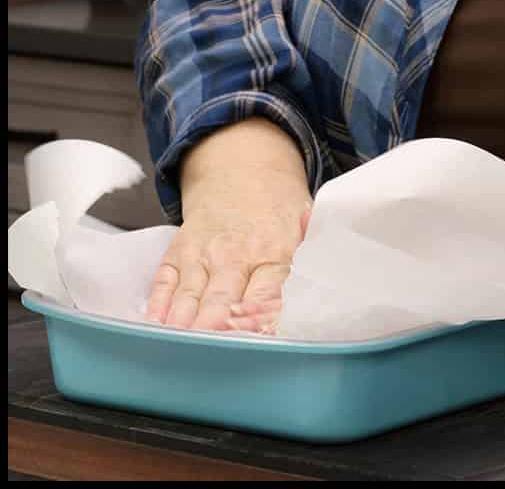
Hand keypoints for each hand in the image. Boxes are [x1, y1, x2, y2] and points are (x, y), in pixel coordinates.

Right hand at [145, 120, 310, 332]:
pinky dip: (158, 304)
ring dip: (185, 324)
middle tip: (211, 354)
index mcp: (274, 252)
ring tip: (180, 349)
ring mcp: (204, 253)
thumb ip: (314, 253)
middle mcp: (236, 255)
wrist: (242, 169)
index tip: (255, 345)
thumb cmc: (278, 208)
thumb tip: (331, 281)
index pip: (267, 294)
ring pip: (191, 295)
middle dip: (216, 328)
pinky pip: (165, 280)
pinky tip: (155, 325)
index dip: (259, 322)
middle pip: (224, 299)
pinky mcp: (179, 250)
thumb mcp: (306, 223)